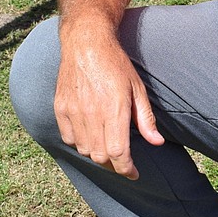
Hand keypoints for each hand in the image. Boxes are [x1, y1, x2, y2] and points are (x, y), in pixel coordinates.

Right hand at [54, 21, 163, 178]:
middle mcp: (92, 113)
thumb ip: (146, 119)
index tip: (134, 173)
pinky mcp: (60, 108)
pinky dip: (80, 143)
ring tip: (108, 148)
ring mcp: (73, 111)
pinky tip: (90, 136)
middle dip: (114, 165)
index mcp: (114, 109)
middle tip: (123, 162)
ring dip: (97, 154)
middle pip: (101, 156)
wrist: (86, 43)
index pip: (119, 153)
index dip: (127, 169)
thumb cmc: (116, 65)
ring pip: (84, 150)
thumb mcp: (138, 88)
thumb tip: (157, 142)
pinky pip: (69, 138)